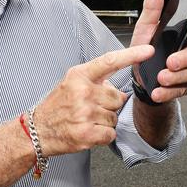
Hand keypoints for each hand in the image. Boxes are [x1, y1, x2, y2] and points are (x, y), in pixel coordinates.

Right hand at [34, 45, 153, 155]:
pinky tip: (89, 131)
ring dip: (105, 121)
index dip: (131, 55)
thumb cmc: (57, 106)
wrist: (38, 130)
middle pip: (117, 97)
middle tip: (90, 107)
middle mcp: (83, 92)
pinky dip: (103, 135)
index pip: (110, 61)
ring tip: (86, 119)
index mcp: (79, 76)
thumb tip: (117, 87)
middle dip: (109, 104)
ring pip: (114, 117)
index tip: (148, 50)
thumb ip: (95, 80)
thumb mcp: (71, 83)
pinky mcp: (87, 133)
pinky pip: (111, 133)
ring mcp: (85, 113)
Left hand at [131, 0, 186, 103]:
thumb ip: (152, 10)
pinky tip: (158, 91)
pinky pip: (183, 89)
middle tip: (171, 62)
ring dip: (178, 77)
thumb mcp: (144, 29)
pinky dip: (170, 91)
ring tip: (161, 78)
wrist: (139, 78)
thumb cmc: (145, 50)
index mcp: (182, 33)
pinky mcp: (185, 85)